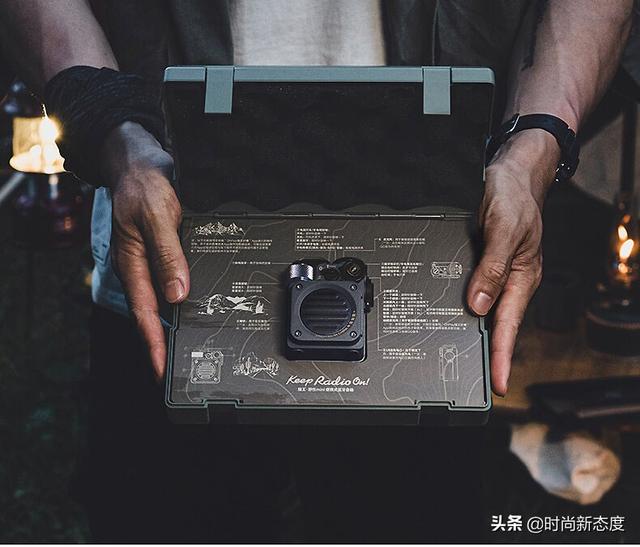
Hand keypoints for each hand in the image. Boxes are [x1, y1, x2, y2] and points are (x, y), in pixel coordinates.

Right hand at [101, 122, 188, 379]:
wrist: (138, 167)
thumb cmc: (143, 188)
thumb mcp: (157, 217)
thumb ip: (168, 255)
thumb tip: (177, 294)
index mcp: (131, 264)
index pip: (144, 313)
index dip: (153, 343)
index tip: (161, 368)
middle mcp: (137, 268)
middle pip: (148, 315)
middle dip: (158, 345)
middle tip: (171, 372)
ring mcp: (146, 264)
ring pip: (156, 304)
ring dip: (166, 328)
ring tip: (178, 351)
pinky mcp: (157, 257)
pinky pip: (164, 286)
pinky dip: (174, 305)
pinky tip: (185, 313)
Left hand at [466, 130, 559, 395]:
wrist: (513, 175)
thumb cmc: (514, 198)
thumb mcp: (504, 230)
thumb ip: (492, 267)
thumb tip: (478, 305)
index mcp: (524, 276)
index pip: (510, 324)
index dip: (503, 356)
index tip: (499, 383)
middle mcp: (515, 279)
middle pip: (502, 324)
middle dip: (494, 355)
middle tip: (484, 384)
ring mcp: (503, 274)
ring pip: (491, 312)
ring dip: (483, 336)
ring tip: (471, 363)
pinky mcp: (490, 265)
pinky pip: (482, 294)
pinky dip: (473, 311)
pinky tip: (462, 320)